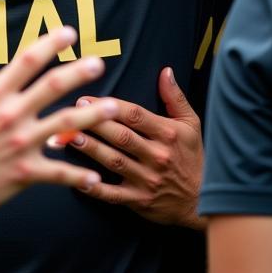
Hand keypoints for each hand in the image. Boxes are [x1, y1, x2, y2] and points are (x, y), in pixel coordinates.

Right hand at [0, 27, 119, 219]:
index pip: (27, 61)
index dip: (50, 44)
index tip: (69, 33)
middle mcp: (11, 115)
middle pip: (52, 87)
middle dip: (79, 72)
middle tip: (99, 62)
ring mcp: (21, 144)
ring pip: (65, 125)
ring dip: (91, 116)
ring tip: (113, 107)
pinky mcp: (25, 173)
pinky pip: (58, 173)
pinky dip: (78, 175)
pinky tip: (96, 175)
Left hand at [58, 67, 204, 228]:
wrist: (204, 201)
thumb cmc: (194, 157)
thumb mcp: (191, 124)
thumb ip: (175, 97)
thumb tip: (165, 71)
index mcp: (168, 134)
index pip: (135, 116)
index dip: (110, 106)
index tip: (88, 97)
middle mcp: (157, 156)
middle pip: (121, 136)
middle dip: (94, 122)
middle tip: (71, 111)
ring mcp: (147, 180)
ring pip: (113, 161)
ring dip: (89, 148)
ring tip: (67, 136)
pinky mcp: (140, 201)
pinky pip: (112, 194)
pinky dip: (93, 186)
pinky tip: (76, 178)